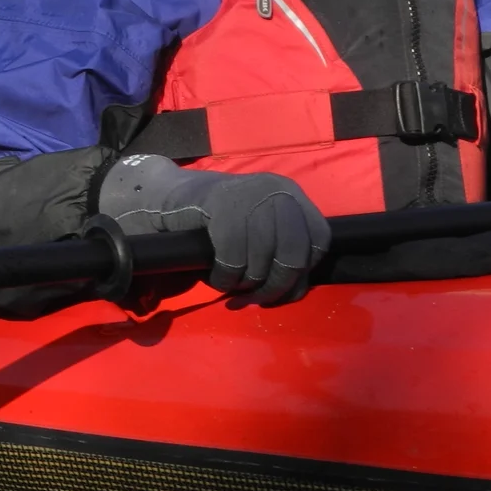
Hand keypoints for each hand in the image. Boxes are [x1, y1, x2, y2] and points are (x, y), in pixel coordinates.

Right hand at [97, 153, 329, 304]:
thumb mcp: (261, 231)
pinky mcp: (221, 206)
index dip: (303, 272)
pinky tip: (214, 277)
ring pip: (261, 261)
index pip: (318, 240)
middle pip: (294, 255)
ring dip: (244, 284)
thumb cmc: (220, 222)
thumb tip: (294, 294)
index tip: (280, 287)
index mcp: (291, 195)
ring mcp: (249, 196)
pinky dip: (224, 278)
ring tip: (229, 284)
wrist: (171, 197)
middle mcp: (276, 191)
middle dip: (274, 287)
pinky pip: (232, 259)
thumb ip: (282, 255)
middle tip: (253, 298)